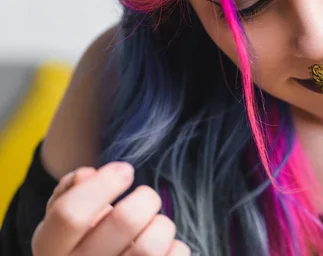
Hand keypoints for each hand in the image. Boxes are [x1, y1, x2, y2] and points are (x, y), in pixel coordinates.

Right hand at [32, 162, 189, 255]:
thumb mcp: (61, 220)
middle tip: (145, 197)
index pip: (71, 213)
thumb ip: (70, 193)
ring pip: (150, 246)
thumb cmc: (80, 240)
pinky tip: (163, 246)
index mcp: (51, 248)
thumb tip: (86, 175)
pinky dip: (175, 245)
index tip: (124, 170)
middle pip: (124, 221)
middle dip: (145, 198)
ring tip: (154, 224)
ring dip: (161, 225)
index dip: (104, 183)